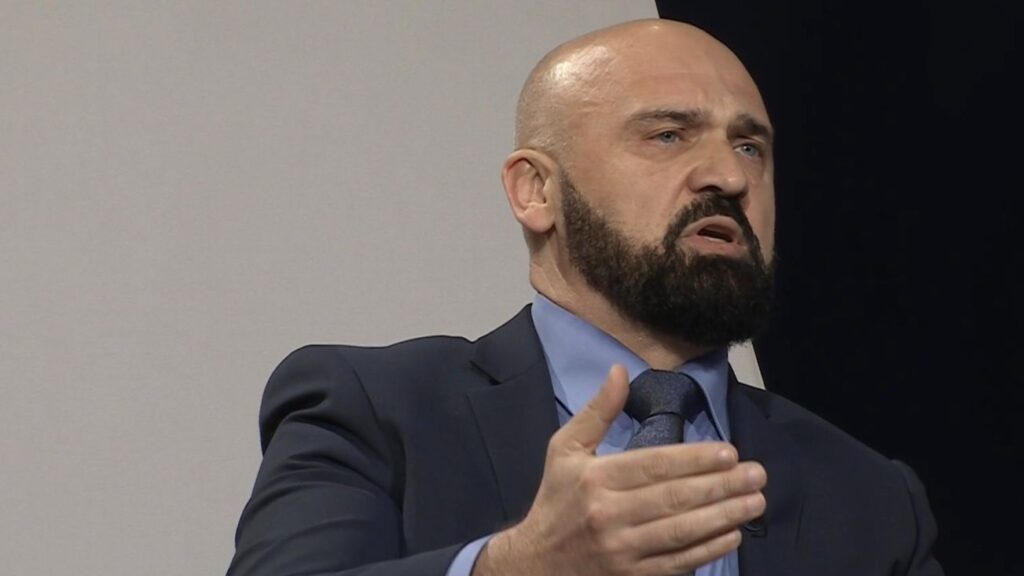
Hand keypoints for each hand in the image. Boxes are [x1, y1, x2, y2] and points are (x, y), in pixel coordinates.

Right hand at [473, 364, 765, 575]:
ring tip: (755, 501)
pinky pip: (678, 562)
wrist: (535, 564)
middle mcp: (609, 514)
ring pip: (681, 531)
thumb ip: (598, 411)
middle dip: (721, 486)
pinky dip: (708, 549)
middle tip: (757, 474)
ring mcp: (622, 550)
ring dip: (724, 516)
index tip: (730, 452)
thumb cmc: (556, 500)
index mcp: (595, 478)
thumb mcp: (565, 449)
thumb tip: (620, 371)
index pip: (654, 466)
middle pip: (674, 498)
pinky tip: (733, 534)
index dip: (695, 459)